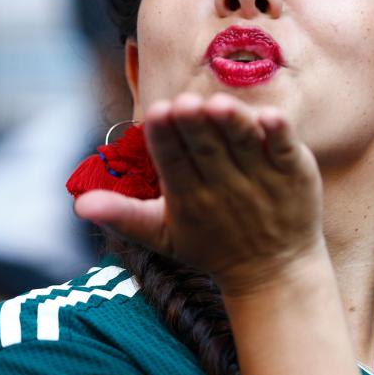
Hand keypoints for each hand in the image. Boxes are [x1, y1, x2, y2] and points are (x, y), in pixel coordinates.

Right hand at [74, 92, 325, 294]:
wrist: (274, 271)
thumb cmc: (212, 246)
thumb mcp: (163, 236)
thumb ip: (123, 216)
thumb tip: (78, 205)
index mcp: (189, 197)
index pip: (173, 162)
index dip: (165, 137)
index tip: (157, 113)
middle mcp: (225, 186)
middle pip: (207, 149)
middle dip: (194, 126)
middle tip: (184, 103)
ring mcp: (263, 179)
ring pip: (245, 145)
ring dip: (232, 125)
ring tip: (218, 105)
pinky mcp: (295, 173)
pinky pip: (286, 150)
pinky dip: (279, 135)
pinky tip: (270, 116)